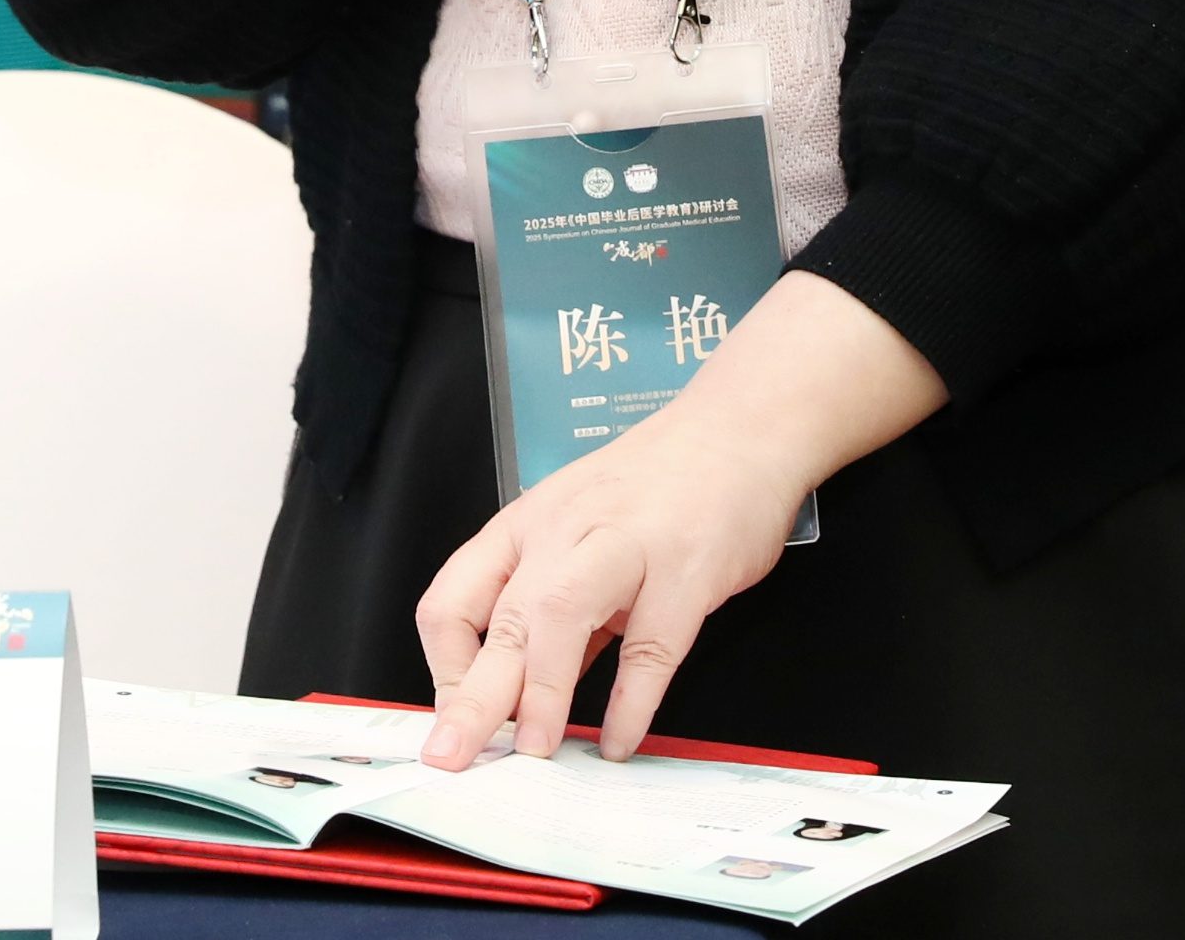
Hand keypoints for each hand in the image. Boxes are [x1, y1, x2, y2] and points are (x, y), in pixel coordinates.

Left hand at [412, 274, 944, 765]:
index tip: (453, 715)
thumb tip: (517, 691)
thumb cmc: (658, 486)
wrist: (740, 427)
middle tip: (453, 757)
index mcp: (528, 526)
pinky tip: (620, 740)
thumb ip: (552, 606)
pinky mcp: (687, 571)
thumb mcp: (582, 533)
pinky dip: (631, 703)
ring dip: (541, 695)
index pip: (453, 598)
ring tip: (536, 753)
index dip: (444, 666)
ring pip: (560, 619)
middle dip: (471, 698)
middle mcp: (566, 532)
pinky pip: (651, 647)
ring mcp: (627, 547)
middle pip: (503, 618)